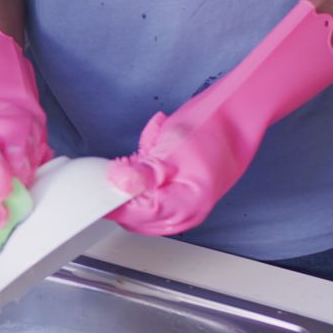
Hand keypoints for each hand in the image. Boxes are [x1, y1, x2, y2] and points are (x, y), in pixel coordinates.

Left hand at [106, 0, 332, 235]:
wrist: (236, 115)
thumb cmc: (213, 128)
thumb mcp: (172, 147)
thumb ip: (143, 172)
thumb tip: (119, 185)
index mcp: (186, 205)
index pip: (137, 215)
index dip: (114, 201)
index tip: (96, 188)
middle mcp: (185, 213)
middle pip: (136, 217)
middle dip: (122, 193)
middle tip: (116, 168)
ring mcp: (182, 207)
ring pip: (140, 208)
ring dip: (132, 185)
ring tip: (143, 157)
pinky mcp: (178, 196)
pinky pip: (148, 197)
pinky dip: (141, 179)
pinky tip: (150, 156)